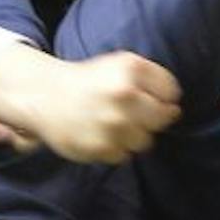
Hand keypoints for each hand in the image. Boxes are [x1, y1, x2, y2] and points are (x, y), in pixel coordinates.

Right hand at [0, 45, 181, 163]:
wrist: (44, 97)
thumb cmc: (88, 81)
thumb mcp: (120, 65)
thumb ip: (151, 81)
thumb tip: (175, 110)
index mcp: (130, 69)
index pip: (171, 91)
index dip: (162, 96)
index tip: (147, 96)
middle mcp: (123, 94)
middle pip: (163, 117)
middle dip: (152, 117)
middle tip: (131, 113)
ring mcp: (112, 123)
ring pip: (145, 140)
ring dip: (133, 135)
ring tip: (112, 123)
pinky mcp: (101, 146)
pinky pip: (124, 155)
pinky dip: (115, 148)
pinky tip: (100, 134)